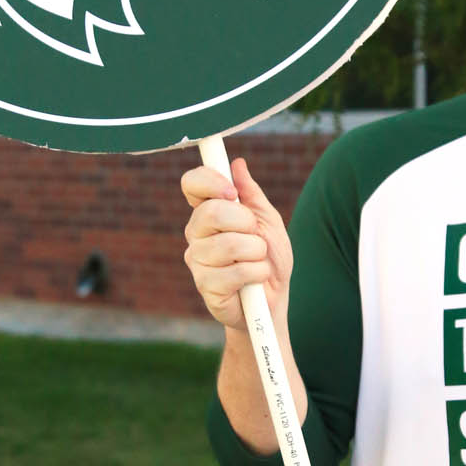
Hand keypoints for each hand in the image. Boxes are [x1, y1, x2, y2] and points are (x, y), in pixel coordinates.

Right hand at [181, 156, 293, 331]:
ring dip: (256, 252)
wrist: (274, 301)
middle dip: (246, 223)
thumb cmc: (269, 259)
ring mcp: (197, 260)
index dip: (210, 181)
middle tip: (256, 236)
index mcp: (208, 212)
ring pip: (228, 244)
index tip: (232, 192)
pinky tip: (254, 280)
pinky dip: (256, 273)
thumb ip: (252, 194)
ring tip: (258, 261)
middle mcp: (196, 234)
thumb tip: (238, 164)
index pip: (191, 183)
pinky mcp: (205, 286)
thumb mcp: (268, 221)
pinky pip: (236, 271)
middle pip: (211, 213)